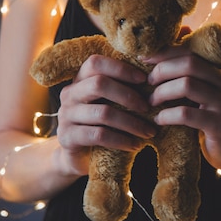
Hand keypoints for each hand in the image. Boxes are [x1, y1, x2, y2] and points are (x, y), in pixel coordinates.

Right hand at [55, 54, 156, 175]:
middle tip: (148, 108)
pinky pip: (99, 135)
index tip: (144, 79)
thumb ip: (122, 89)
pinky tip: (135, 145)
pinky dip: (121, 140)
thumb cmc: (102, 124)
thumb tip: (155, 78)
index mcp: (80, 79)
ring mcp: (65, 115)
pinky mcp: (67, 137)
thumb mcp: (109, 103)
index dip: (121, 68)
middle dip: (128, 95)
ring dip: (131, 123)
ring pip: (103, 112)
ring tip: (148, 131)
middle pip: (98, 84)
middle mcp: (69, 94)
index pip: (95, 63)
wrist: (78, 157)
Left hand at [145, 45, 220, 171]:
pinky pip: (186, 114)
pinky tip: (158, 119)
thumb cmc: (212, 114)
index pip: (191, 49)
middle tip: (147, 81)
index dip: (165, 52)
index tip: (143, 58)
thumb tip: (180, 30)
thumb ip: (191, 64)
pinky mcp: (219, 124)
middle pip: (189, 63)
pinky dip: (167, 115)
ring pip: (187, 85)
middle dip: (162, 70)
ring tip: (150, 100)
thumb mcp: (204, 87)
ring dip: (162, 92)